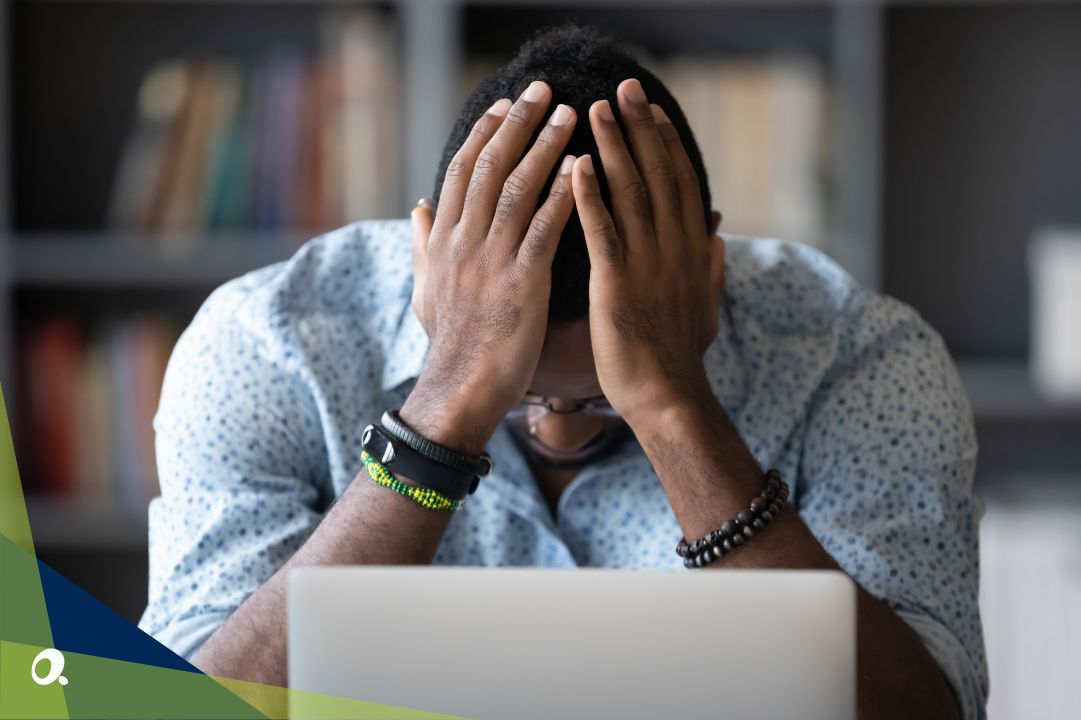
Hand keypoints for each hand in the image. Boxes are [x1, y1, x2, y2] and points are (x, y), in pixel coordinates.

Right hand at [402, 80, 577, 453]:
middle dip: (517, 124)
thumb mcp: (426, 289)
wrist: (460, 388)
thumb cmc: (450, 342)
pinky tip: (583, 168)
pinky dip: (563, 195)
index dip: (484, 133)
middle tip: (543, 90)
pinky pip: (543, 229)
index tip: (505, 104)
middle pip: (489, 166)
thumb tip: (417, 207)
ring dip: (544, 147)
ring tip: (570, 115)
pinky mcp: (521, 283)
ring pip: (517, 189)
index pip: (462, 171)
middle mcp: (463, 241)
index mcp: (443, 240)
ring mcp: (491, 260)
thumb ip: (422, 244)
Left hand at [571, 78, 725, 421]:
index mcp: (692, 251)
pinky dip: (589, 196)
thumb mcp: (707, 308)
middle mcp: (674, 249)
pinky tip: (574, 167)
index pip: (681, 183)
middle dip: (639, 128)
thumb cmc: (680, 357)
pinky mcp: (617, 284)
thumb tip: (719, 240)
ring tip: (593, 111)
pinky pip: (602, 231)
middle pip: (658, 175)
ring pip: (630, 193)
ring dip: (612, 148)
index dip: (666, 143)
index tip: (651, 110)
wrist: (668, 398)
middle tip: (622, 88)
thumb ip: (710, 270)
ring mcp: (647, 264)